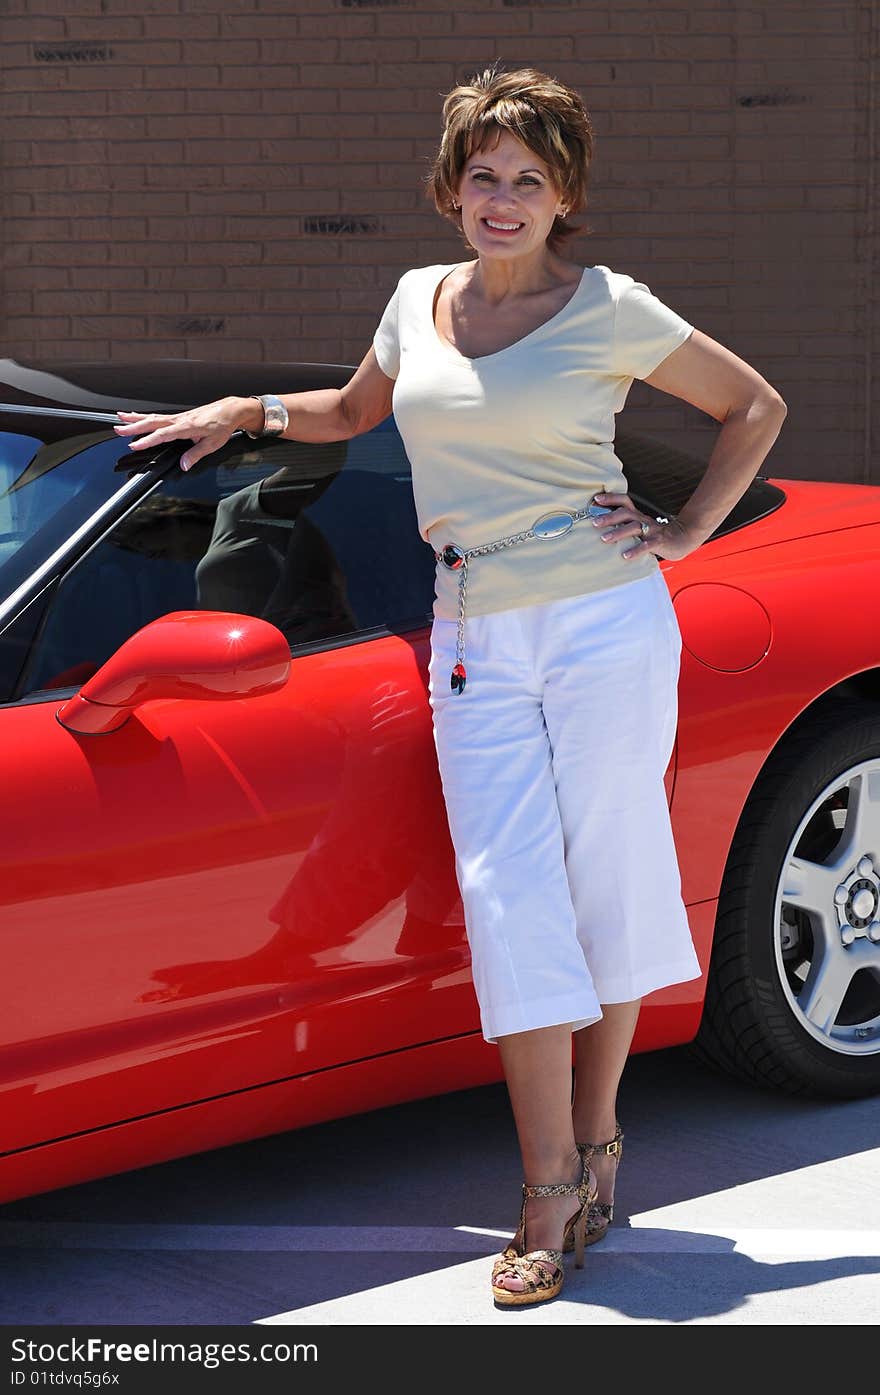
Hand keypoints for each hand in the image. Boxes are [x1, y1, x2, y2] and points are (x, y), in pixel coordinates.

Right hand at [112, 396, 250, 471]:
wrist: (230, 410)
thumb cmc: (223, 425)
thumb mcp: (213, 443)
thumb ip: (196, 454)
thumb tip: (184, 465)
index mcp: (188, 426)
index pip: (164, 434)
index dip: (148, 440)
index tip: (135, 445)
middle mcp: (180, 419)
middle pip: (153, 422)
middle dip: (134, 426)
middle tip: (118, 430)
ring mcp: (178, 417)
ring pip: (153, 417)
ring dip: (135, 418)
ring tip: (119, 418)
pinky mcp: (179, 417)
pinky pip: (159, 416)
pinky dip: (145, 416)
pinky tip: (137, 417)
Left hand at [592, 491, 699, 562]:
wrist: (683, 538)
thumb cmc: (656, 534)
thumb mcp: (640, 528)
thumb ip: (625, 526)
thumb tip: (602, 526)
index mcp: (638, 515)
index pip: (624, 501)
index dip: (611, 498)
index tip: (596, 499)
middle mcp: (643, 520)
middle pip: (626, 513)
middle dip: (609, 517)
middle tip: (594, 522)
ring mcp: (652, 530)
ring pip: (634, 527)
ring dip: (618, 532)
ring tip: (604, 538)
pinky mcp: (659, 542)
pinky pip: (646, 546)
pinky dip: (635, 550)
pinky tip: (625, 555)